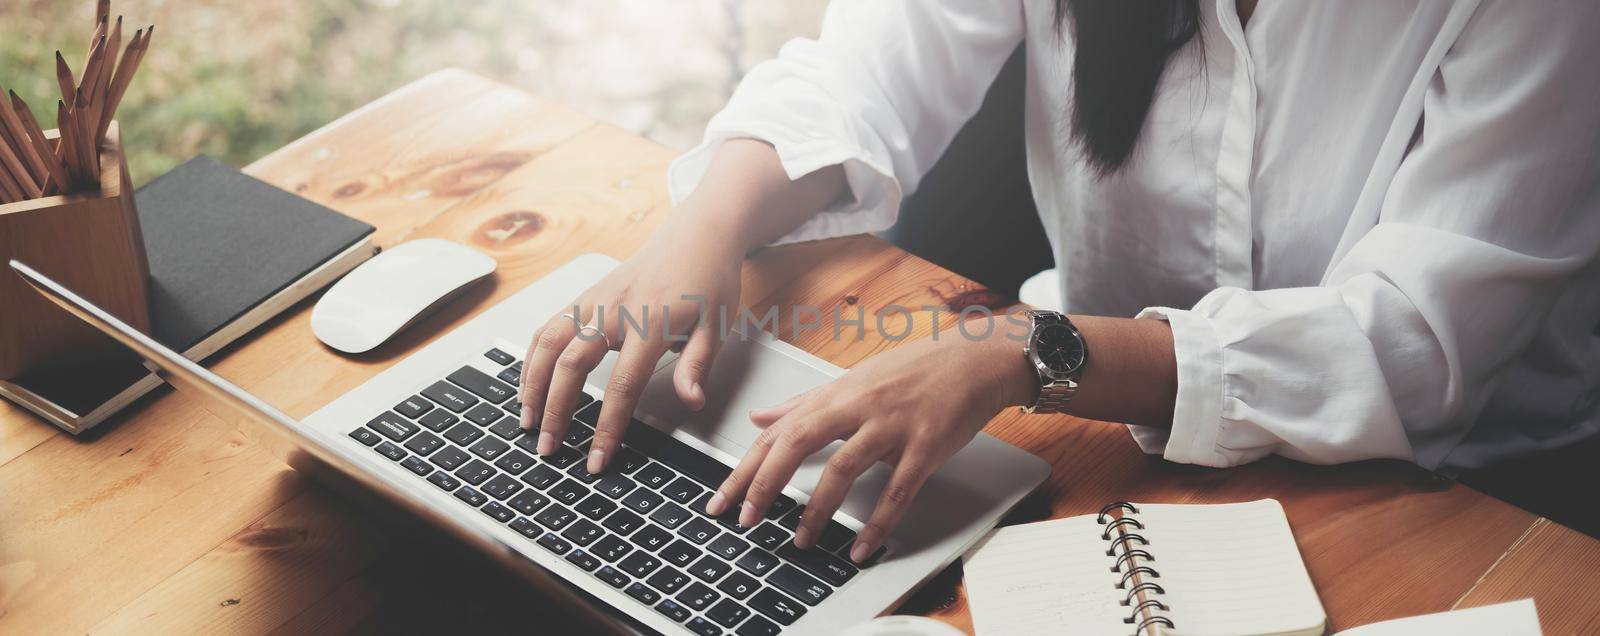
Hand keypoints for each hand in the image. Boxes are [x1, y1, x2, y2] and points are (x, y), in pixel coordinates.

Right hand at [518, 213, 743, 472]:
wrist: (697, 234)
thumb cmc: (709, 280)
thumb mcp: (718, 325)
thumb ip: (697, 365)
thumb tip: (691, 401)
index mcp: (651, 323)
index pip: (623, 386)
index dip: (607, 426)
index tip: (597, 459)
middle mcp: (615, 310)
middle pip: (572, 366)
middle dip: (556, 412)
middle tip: (549, 448)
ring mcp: (595, 300)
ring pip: (548, 343)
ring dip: (533, 384)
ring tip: (527, 421)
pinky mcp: (586, 296)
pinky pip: (548, 327)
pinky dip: (532, 357)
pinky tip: (529, 384)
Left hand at [705, 318, 1035, 562]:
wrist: (975, 360)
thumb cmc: (914, 370)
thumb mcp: (852, 381)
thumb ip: (803, 403)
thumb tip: (759, 417)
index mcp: (837, 394)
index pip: (779, 431)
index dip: (747, 466)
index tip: (724, 497)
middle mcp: (858, 406)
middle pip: (797, 442)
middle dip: (766, 484)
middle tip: (747, 520)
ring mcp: (892, 426)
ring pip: (843, 468)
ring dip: (817, 509)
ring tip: (801, 539)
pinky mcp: (925, 445)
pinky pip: (897, 490)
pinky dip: (877, 523)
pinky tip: (861, 546)